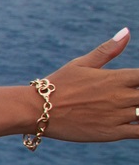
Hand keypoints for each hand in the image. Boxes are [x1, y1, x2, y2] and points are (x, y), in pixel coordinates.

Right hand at [47, 28, 138, 142]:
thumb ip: (107, 50)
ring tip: (133, 107)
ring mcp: (117, 116)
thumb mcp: (81, 64)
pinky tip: (137, 124)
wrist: (36, 110)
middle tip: (133, 95)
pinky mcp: (112, 133)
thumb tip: (127, 31)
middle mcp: (120, 96)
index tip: (136, 82)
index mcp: (116, 78)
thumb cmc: (58, 85)